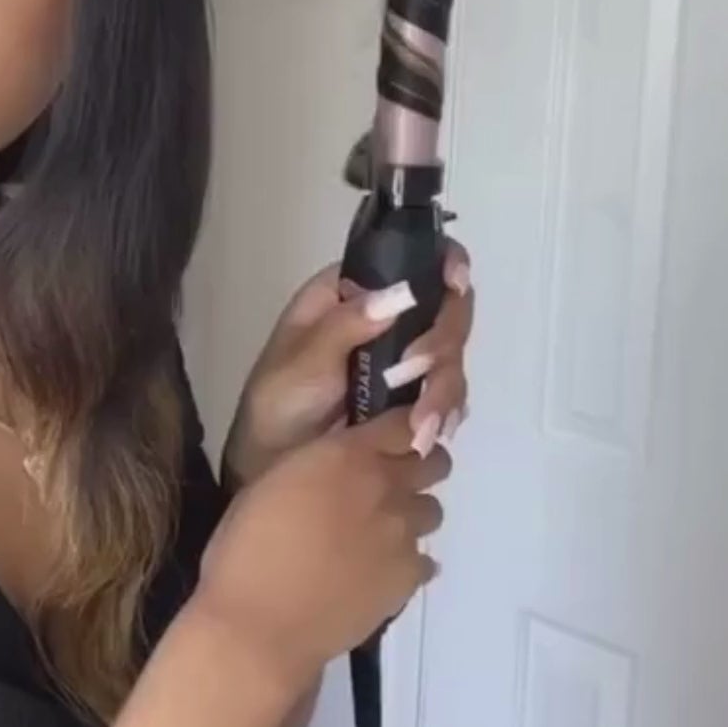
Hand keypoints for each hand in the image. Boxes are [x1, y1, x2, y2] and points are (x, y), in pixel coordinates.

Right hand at [196, 408, 448, 691]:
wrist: (259, 627)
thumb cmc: (246, 550)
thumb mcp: (274, 482)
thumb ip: (319, 465)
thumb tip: (341, 465)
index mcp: (349, 455)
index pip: (405, 422)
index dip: (402, 429)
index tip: (390, 440)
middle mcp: (387, 488)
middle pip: (434, 463)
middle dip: (417, 468)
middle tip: (386, 487)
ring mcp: (403, 535)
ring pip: (431, 511)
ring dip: (410, 515)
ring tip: (375, 537)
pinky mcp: (408, 579)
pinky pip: (425, 560)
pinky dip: (406, 563)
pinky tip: (374, 575)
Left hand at [224, 241, 472, 485]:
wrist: (272, 468)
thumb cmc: (278, 403)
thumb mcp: (302, 361)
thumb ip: (348, 325)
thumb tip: (401, 293)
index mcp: (354, 292)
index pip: (412, 259)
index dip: (444, 263)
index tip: (455, 285)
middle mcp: (386, 317)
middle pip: (446, 308)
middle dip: (441, 343)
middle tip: (417, 372)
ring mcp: (405, 358)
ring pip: (452, 356)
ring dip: (444, 388)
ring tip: (419, 425)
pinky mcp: (416, 397)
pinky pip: (448, 396)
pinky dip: (445, 413)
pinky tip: (427, 434)